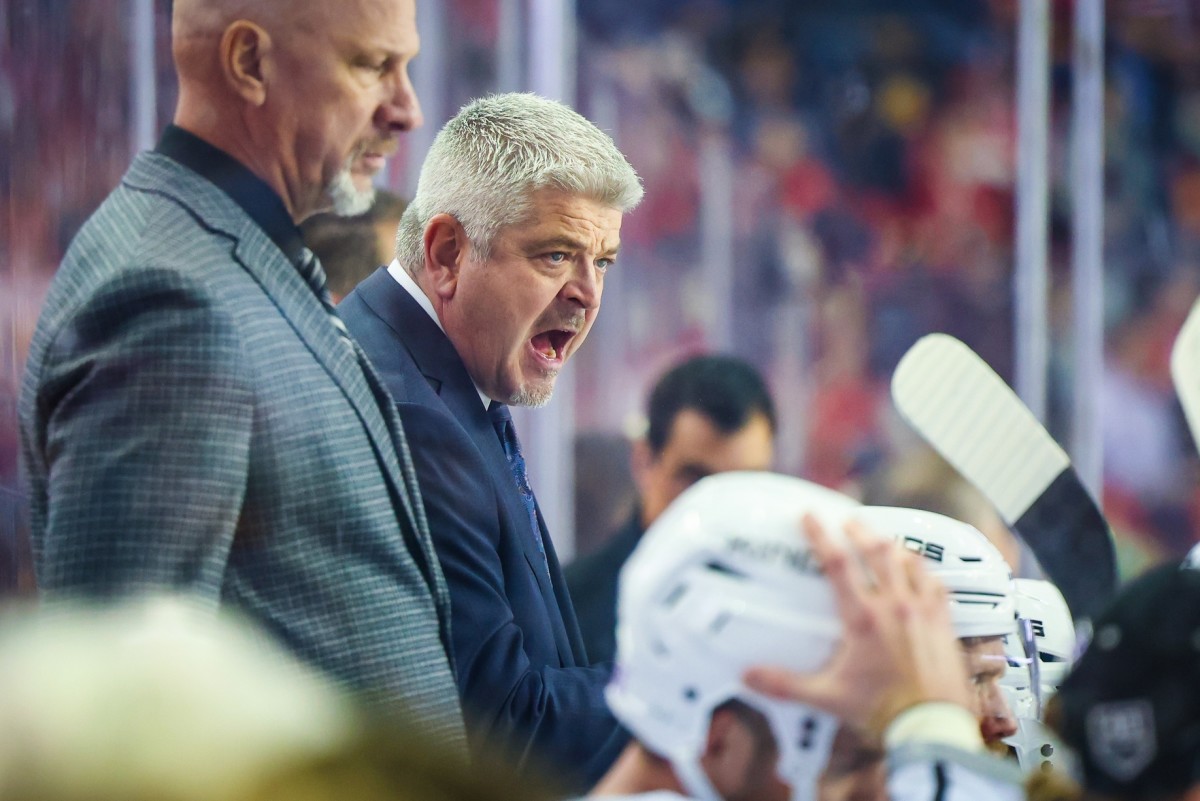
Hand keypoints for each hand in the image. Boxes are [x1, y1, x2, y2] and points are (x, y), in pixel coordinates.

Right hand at [744, 514, 971, 736]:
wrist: (931, 728)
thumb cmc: (881, 711)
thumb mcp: (828, 698)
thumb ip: (786, 684)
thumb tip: (748, 676)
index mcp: (862, 618)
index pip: (837, 564)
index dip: (820, 535)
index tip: (810, 516)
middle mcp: (893, 606)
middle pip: (875, 552)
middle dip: (859, 531)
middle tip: (848, 521)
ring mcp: (922, 611)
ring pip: (907, 562)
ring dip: (891, 546)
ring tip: (880, 540)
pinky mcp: (943, 622)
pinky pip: (935, 583)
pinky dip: (923, 570)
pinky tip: (918, 570)